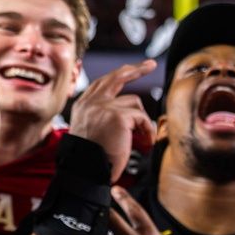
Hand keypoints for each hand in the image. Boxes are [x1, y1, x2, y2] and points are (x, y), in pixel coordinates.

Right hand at [69, 60, 156, 182]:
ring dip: (142, 121)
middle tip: (150, 64)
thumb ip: (103, 116)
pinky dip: (147, 131)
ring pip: (135, 103)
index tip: (131, 69)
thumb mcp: (92, 132)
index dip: (118, 75)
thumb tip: (130, 113)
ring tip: (142, 139)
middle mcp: (91, 102)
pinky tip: (144, 143)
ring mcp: (104, 107)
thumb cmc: (90, 158)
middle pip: (116, 77)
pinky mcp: (118, 116)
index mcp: (83, 105)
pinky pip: (142, 119)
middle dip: (136, 69)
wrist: (86, 169)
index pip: (103, 83)